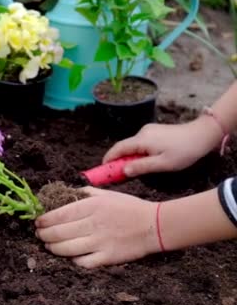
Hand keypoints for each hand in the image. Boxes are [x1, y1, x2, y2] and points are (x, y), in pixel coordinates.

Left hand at [34, 187, 159, 268]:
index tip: (38, 222)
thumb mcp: (106, 194)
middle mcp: (93, 224)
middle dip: (43, 235)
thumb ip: (85, 193)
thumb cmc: (129, 207)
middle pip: (58, 233)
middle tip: (40, 235)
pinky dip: (72, 260)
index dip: (43, 220)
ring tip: (49, 245)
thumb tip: (64, 194)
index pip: (58, 214)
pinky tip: (70, 256)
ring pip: (65, 249)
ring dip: (52, 248)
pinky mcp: (108, 257)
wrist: (155, 225)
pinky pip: (82, 262)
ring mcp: (100, 242)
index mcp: (91, 206)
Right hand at [103, 116, 222, 176]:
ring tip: (133, 169)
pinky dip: (137, 152)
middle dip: (118, 160)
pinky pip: (140, 143)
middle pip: (124, 147)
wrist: (202, 134)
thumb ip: (141, 167)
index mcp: (141, 140)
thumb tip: (123, 170)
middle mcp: (142, 132)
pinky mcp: (155, 131)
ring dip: (129, 156)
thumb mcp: (163, 164)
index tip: (102, 169)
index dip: (108, 159)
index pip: (118, 149)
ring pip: (133, 145)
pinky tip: (145, 160)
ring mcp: (148, 130)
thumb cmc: (184, 151)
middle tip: (116, 174)